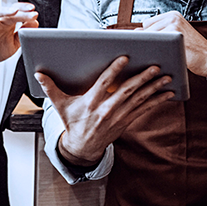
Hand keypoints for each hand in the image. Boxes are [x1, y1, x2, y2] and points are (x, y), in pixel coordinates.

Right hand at [0, 3, 38, 75]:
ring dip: (5, 10)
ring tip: (15, 11)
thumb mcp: (15, 43)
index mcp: (8, 23)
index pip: (17, 12)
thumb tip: (35, 23)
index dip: (25, 11)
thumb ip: (23, 33)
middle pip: (9, 11)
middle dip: (20, 10)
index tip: (34, 13)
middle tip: (31, 11)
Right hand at [38, 56, 172, 165]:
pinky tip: (168, 93)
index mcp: (90, 103)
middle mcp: (106, 110)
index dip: (115, 71)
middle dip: (142, 79)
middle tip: (155, 66)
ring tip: (166, 76)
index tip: (125, 58)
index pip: (104, 84)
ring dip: (154, 88)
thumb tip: (38, 73)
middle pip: (127, 92)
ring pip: (139, 100)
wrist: (83, 147)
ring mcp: (118, 117)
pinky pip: (144, 109)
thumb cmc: (72, 122)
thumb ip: (50, 88)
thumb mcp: (60, 105)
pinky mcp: (126, 121)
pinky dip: (157, 101)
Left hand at [142, 11, 206, 77]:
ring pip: (149, 37)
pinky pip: (156, 43)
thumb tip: (134, 32)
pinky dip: (154, 52)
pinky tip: (159, 58)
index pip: (147, 24)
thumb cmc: (192, 51)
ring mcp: (174, 24)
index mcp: (172, 15)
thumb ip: (160, 33)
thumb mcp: (176, 37)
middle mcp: (172, 17)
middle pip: (146, 30)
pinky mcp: (175, 34)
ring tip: (157, 56)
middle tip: (153, 53)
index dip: (147, 37)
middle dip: (147, 42)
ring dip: (149, 47)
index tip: (149, 46)